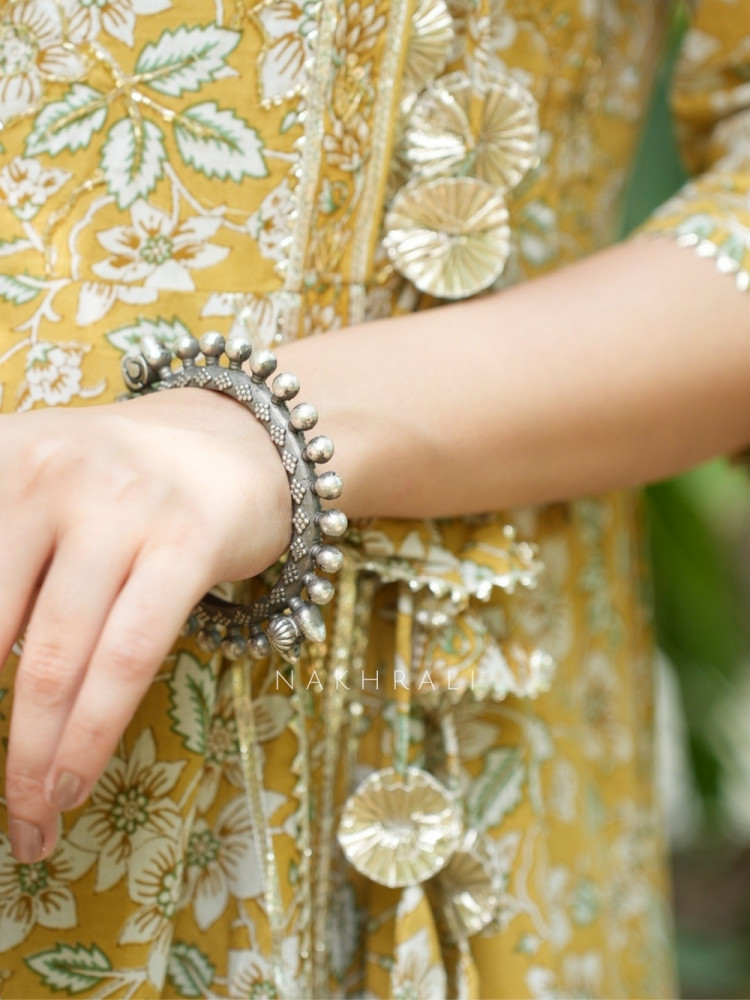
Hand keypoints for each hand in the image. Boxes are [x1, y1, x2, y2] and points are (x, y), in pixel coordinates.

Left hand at [0, 388, 289, 862]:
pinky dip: (93, 733)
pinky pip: (128, 656)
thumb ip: (1, 565)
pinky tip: (74, 782)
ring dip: (32, 755)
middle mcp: (48, 471)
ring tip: (29, 816)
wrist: (238, 441)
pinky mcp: (186, 543)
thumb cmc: (122, 483)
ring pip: (53, 656)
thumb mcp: (36, 488)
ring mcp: (122, 507)